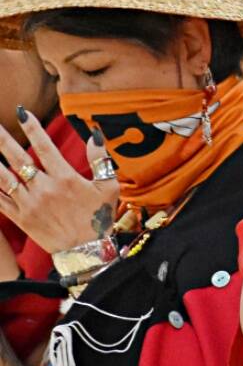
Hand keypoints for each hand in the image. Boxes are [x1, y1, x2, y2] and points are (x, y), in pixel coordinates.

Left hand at [0, 114, 118, 253]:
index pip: (45, 147)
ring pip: (3, 178)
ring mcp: (29, 204)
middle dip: (2, 140)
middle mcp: (44, 189)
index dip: (32, 128)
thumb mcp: (109, 188)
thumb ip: (101, 159)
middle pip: (17, 159)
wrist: (86, 252)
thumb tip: (94, 134)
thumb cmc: (99, 218)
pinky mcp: (20, 218)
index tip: (22, 112)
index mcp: (65, 179)